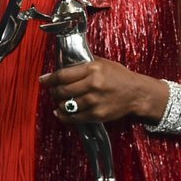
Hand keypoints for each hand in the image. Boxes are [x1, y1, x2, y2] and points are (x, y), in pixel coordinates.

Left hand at [40, 58, 160, 123]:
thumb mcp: (102, 63)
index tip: (43, 79)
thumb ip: (83, 64)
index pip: (64, 75)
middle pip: (63, 90)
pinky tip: (60, 112)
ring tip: (59, 100)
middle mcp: (93, 85)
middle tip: (52, 90)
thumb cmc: (119, 76)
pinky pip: (74, 118)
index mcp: (93, 69)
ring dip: (59, 103)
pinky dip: (64, 116)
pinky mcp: (97, 115)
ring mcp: (94, 101)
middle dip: (54, 91)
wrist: (136, 93)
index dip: (50, 78)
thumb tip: (63, 64)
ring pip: (67, 104)